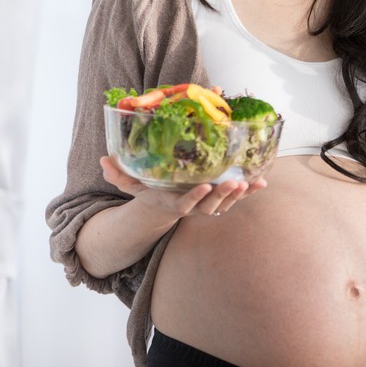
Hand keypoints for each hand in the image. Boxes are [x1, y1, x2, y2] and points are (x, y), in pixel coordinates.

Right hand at [99, 156, 265, 218]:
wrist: (162, 206)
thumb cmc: (149, 192)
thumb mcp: (132, 185)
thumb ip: (119, 175)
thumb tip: (103, 160)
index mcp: (172, 202)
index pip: (184, 204)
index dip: (194, 197)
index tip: (204, 186)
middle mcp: (192, 207)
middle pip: (209, 206)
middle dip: (221, 196)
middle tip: (232, 183)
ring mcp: (206, 205)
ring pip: (224, 204)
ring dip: (237, 195)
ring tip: (248, 182)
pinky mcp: (218, 200)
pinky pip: (236, 198)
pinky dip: (249, 192)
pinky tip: (262, 182)